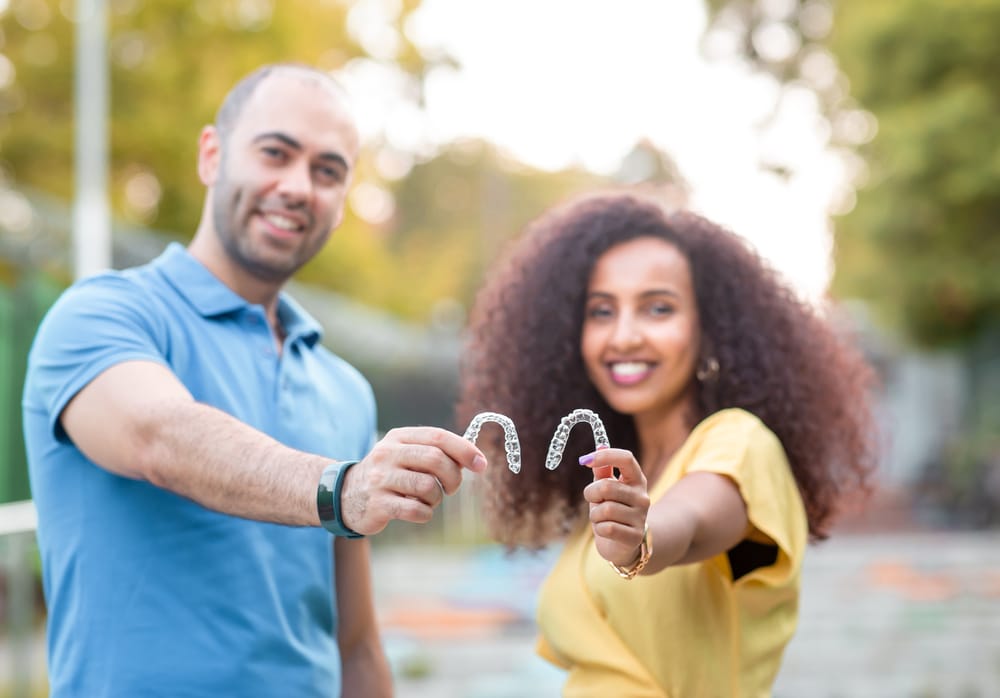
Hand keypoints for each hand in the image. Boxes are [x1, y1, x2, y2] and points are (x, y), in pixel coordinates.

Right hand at [338, 427, 486, 534]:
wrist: (345, 495)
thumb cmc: (389, 474)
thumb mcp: (406, 455)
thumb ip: (435, 453)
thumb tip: (473, 459)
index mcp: (399, 437)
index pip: (438, 436)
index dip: (464, 450)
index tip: (481, 464)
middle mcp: (388, 454)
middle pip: (436, 459)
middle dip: (454, 477)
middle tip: (452, 488)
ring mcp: (380, 479)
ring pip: (428, 487)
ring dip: (437, 498)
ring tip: (429, 500)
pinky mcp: (378, 504)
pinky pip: (416, 510)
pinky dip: (425, 514)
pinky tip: (418, 511)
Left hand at [579, 448, 649, 566]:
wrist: (622, 544)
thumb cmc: (611, 510)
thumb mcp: (606, 489)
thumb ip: (603, 471)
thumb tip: (601, 446)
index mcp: (636, 480)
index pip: (626, 459)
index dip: (605, 456)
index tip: (585, 460)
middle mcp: (642, 496)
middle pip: (607, 487)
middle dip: (591, 494)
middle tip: (594, 501)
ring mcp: (641, 517)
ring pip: (605, 510)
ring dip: (595, 515)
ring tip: (601, 518)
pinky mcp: (635, 536)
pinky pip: (606, 528)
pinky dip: (599, 529)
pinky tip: (606, 530)